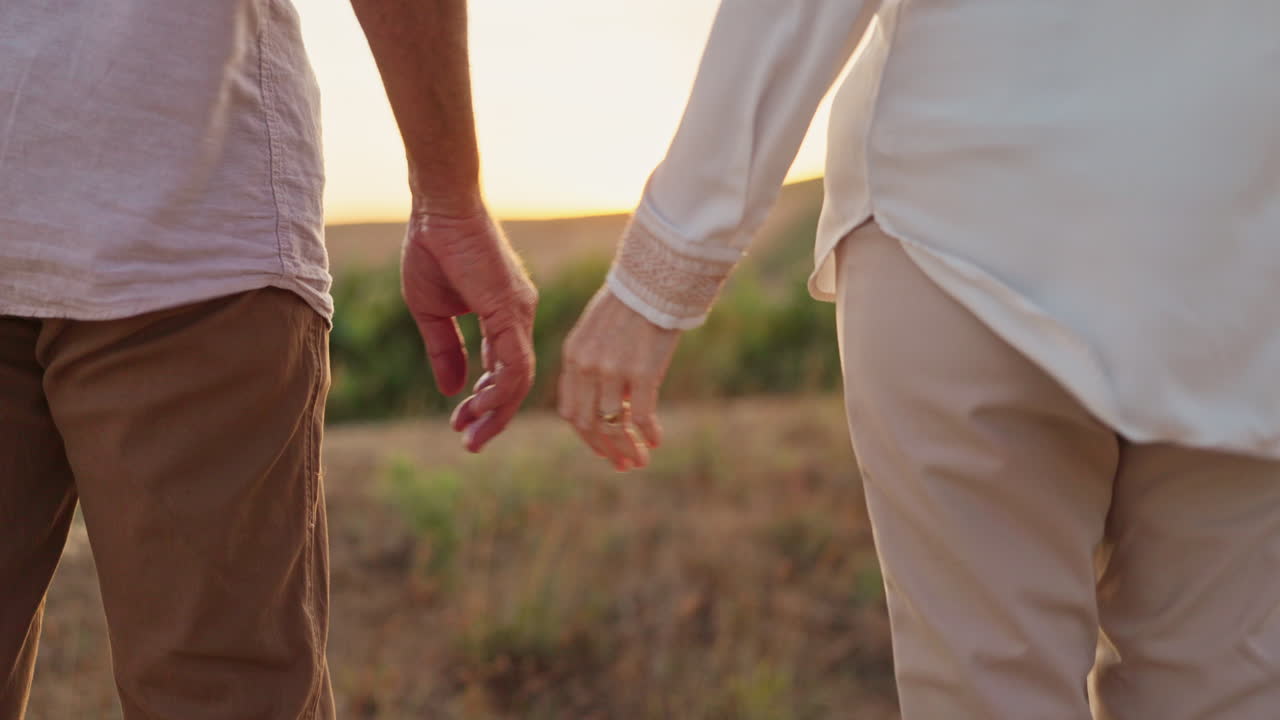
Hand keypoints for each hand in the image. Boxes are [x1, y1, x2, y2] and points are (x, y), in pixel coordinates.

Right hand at [401, 203, 537, 451]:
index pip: (503, 372)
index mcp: (504, 318)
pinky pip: (514, 361)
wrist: (438, 209)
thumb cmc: (435, 250)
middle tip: (471, 444)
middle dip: (494, 418)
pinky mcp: (511, 309)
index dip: (485, 403)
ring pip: (519, 378)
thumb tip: (450, 390)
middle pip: (516, 382)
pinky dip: (500, 389)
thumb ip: (446, 350)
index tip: (462, 424)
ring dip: (497, 411)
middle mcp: (519, 318)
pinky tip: (480, 406)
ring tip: (471, 434)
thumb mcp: (433, 312)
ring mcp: (519, 314)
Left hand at [559, 288, 680, 470]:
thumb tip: (610, 401)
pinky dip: (648, 433)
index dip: (587, 436)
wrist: (654, 281)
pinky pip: (641, 416)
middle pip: (588, 424)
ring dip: (627, 448)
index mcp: (573, 356)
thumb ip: (593, 364)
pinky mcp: (642, 372)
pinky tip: (657, 440)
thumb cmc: (631, 303)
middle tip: (623, 464)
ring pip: (612, 425)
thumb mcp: (597, 332)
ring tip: (641, 460)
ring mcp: (613, 371)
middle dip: (605, 449)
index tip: (603, 448)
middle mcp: (587, 367)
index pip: (571, 410)